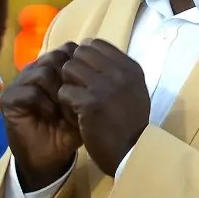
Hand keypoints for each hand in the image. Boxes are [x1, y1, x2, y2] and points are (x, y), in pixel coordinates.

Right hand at [0, 41, 82, 190]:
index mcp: (54, 68)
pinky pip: (30, 91)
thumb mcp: (84, 110)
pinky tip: (53, 115)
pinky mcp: (10, 99)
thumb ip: (90, 90)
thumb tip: (105, 73)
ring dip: (58, 91)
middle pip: (56, 56)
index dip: (81, 65)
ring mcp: (21, 83)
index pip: (69, 50)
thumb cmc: (66, 131)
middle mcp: (36, 70)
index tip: (91, 87)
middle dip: (70, 78)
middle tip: (79, 98)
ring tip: (66, 109)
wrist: (47, 158)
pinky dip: (45, 103)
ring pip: (43, 71)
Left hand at [58, 39, 150, 175]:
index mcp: (131, 68)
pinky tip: (74, 114)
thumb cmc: (131, 124)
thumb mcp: (133, 91)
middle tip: (76, 87)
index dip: (84, 57)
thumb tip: (94, 54)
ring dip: (67, 84)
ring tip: (75, 101)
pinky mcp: (90, 104)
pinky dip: (64, 103)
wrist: (131, 154)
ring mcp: (105, 87)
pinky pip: (64, 91)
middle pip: (80, 52)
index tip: (84, 74)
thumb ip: (117, 72)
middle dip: (74, 68)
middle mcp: (120, 73)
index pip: (96, 43)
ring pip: (68, 68)